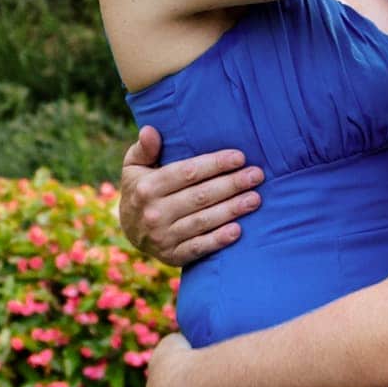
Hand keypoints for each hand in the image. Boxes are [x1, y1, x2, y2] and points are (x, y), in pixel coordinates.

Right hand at [119, 126, 263, 267]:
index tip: (240, 157)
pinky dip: (218, 240)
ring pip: (203, 221)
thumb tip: (150, 130)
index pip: (187, 173)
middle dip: (232, 184)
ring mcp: (163, 237)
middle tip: (257, 175)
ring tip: (255, 198)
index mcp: (148, 187)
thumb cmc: (141, 188)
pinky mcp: (172, 256)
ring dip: (232, 210)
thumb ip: (145, 148)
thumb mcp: (135, 166)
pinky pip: (199, 247)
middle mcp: (154, 213)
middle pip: (200, 196)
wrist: (129, 230)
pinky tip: (238, 230)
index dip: (215, 164)